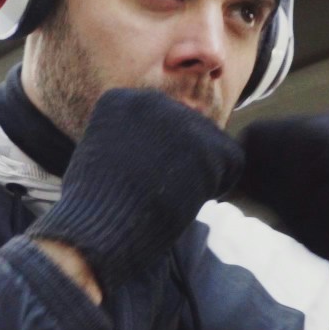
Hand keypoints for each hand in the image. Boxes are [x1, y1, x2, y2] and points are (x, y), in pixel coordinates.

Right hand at [28, 88, 238, 293]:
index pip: (160, 124)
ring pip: (211, 146)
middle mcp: (152, 98)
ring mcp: (182, 119)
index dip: (155, 159)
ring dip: (199, 174)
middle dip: (181, 164)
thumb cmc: (95, 207)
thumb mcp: (103, 155)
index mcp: (121, 99)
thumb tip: (167, 144)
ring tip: (169, 196)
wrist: (99, 230)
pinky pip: (232, 161)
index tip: (133, 179)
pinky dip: (219, 186)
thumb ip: (132, 138)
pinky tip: (189, 199)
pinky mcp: (208, 143)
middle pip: (188, 131)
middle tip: (155, 192)